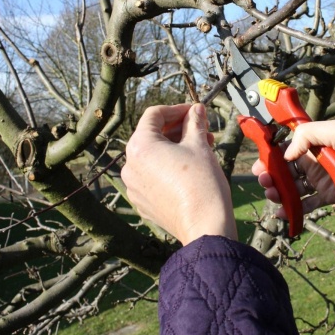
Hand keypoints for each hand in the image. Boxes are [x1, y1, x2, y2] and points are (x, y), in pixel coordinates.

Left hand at [122, 104, 236, 245]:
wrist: (205, 225)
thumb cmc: (202, 183)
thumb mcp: (200, 145)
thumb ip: (195, 122)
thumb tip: (196, 109)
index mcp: (140, 146)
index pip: (154, 115)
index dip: (177, 109)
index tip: (195, 111)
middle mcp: (130, 166)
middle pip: (152, 136)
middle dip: (178, 130)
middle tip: (202, 130)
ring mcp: (134, 187)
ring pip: (153, 157)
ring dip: (175, 148)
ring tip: (200, 149)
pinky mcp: (143, 202)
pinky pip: (152, 177)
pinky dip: (168, 168)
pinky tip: (189, 170)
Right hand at [252, 120, 334, 214]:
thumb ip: (307, 136)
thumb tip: (286, 152)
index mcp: (317, 142)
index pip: (289, 147)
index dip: (273, 154)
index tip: (260, 161)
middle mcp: (317, 160)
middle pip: (288, 168)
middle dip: (272, 174)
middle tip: (262, 179)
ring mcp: (323, 179)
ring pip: (294, 187)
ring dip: (280, 190)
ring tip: (271, 193)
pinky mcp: (330, 197)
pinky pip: (308, 204)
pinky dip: (294, 208)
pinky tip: (282, 211)